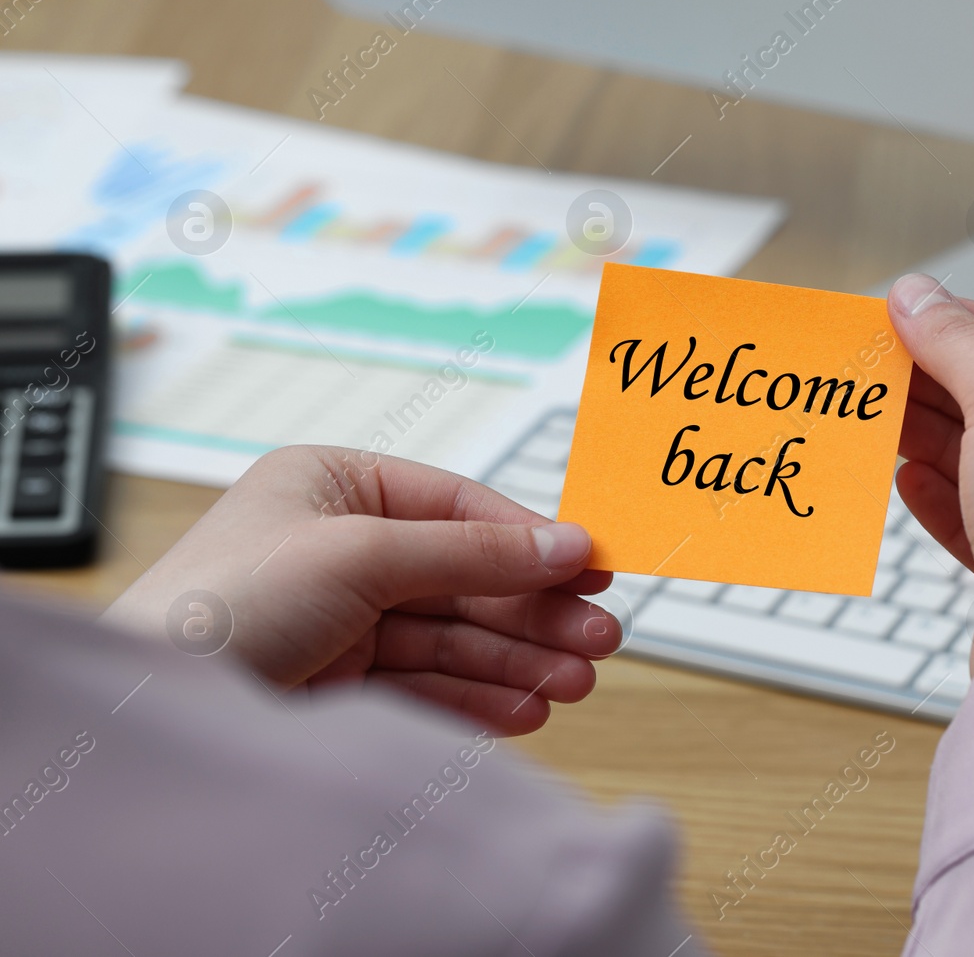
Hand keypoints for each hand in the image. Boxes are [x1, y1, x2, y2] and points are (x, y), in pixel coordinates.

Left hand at [102, 446, 619, 733]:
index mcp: (334, 486)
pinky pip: (429, 683)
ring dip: (518, 660)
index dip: (530, 540)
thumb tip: (564, 543)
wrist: (150, 712)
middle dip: (533, 612)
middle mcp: (341, 548)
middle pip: (465, 577)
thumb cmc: (220, 606)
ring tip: (574, 682)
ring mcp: (342, 617)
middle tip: (598, 638)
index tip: (593, 568)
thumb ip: (471, 552)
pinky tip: (525, 708)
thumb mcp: (361, 555)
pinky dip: (480, 697)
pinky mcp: (341, 680)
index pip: (458, 506)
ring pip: (454, 636)